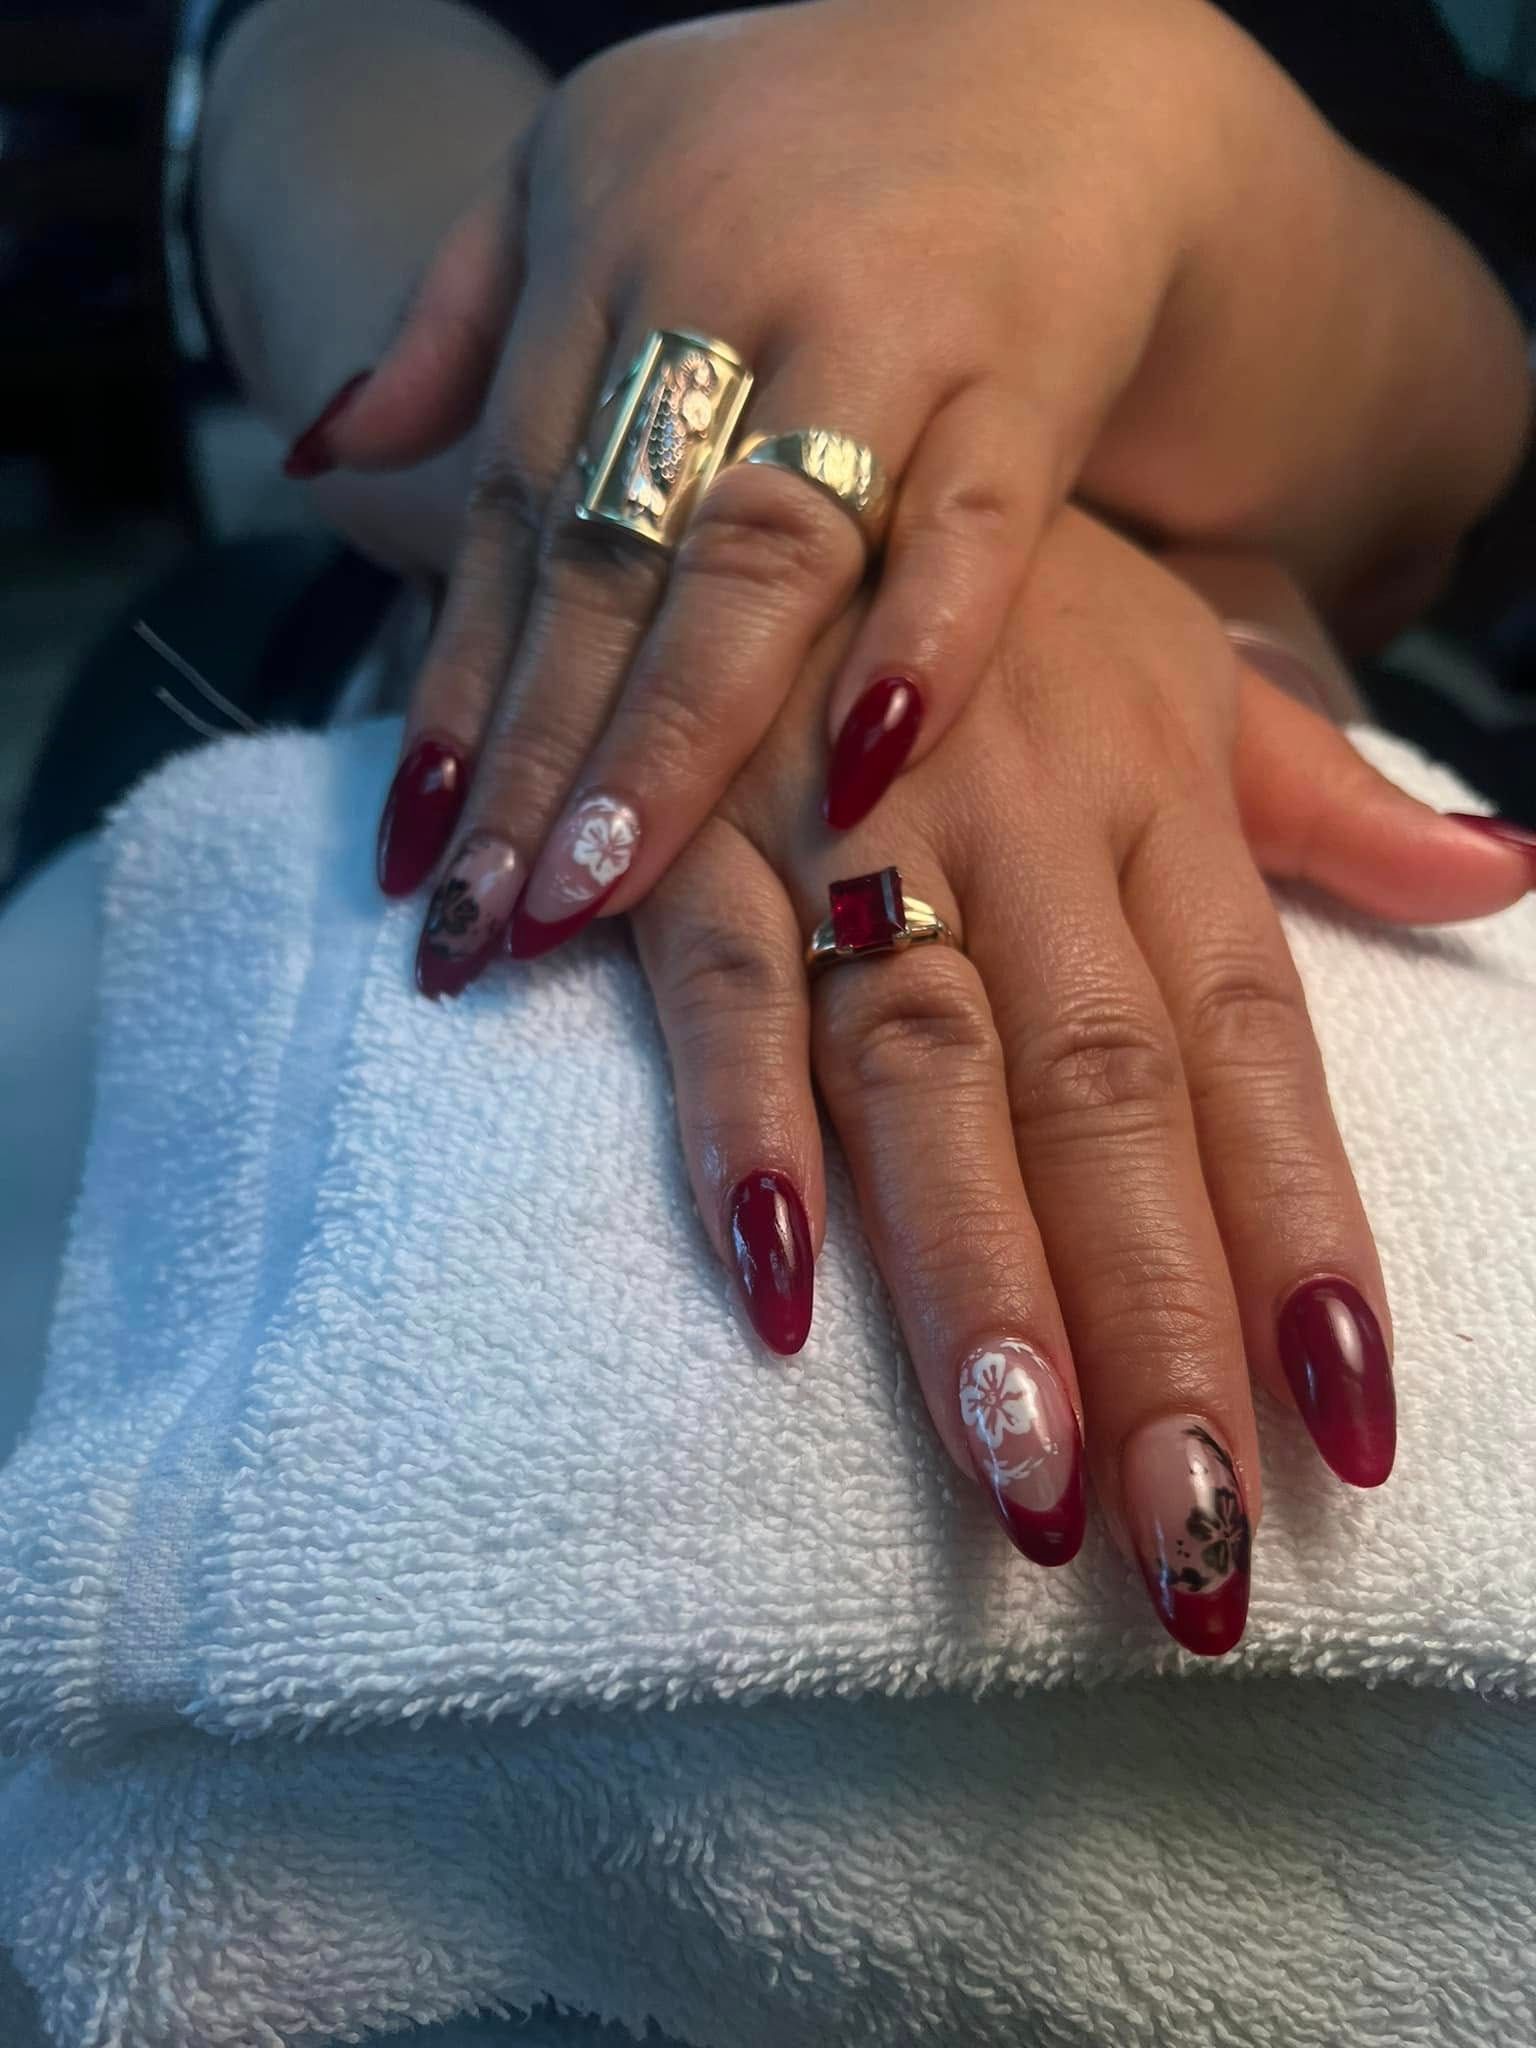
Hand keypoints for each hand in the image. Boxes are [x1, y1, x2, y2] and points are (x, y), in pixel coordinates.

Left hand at [306, 0, 1473, 982]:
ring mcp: (878, 332)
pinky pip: (972, 521)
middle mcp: (723, 294)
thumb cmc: (800, 141)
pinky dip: (924, 640)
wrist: (1052, 40)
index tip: (411, 853)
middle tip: (478, 924)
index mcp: (605, 261)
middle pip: (607, 559)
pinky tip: (861, 776)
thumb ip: (463, 316)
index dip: (455, 688)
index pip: (508, 513)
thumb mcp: (593, 171)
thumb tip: (325, 455)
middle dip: (537, 752)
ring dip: (671, 731)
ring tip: (596, 893)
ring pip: (758, 554)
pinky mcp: (1026, 369)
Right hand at [613, 507, 1533, 1653]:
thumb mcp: (1177, 657)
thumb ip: (1320, 796)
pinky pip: (717, 985)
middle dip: (1154, 1324)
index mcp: (1149, 800)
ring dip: (975, 1273)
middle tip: (1190, 1542)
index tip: (1351, 1425)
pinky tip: (775, 1287)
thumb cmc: (987, 584)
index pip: (1252, 1047)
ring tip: (1023, 1476)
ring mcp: (846, 827)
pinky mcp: (683, 830)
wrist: (766, 421)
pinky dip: (741, 1120)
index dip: (1305, 1233)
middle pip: (1104, 1100)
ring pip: (928, 1070)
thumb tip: (1502, 878)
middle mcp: (1018, 828)